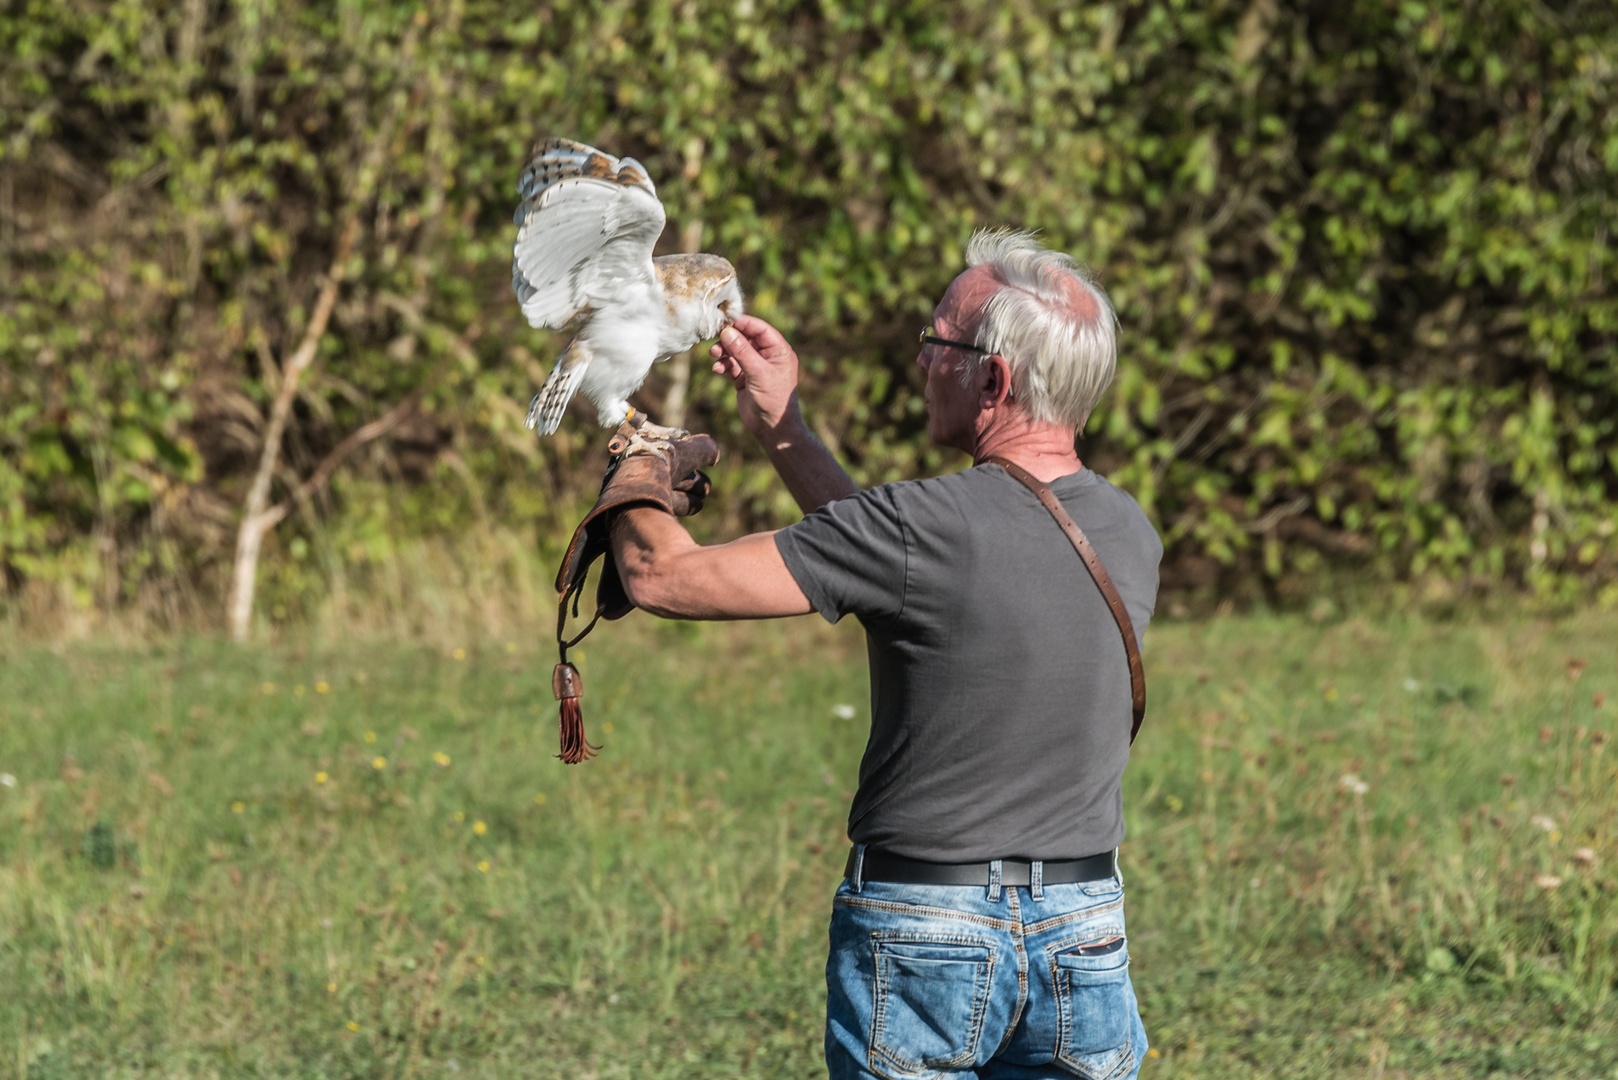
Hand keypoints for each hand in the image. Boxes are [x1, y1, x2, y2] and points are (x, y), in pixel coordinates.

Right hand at [709, 314, 801, 439]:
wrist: (772, 428)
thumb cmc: (773, 400)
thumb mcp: (759, 373)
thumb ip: (743, 351)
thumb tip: (727, 331)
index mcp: (779, 351)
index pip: (760, 329)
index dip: (743, 323)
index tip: (725, 321)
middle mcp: (768, 356)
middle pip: (745, 338)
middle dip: (730, 338)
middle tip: (715, 338)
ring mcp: (755, 367)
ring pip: (736, 351)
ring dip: (724, 351)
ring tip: (713, 355)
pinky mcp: (745, 378)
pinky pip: (731, 365)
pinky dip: (723, 365)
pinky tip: (717, 370)